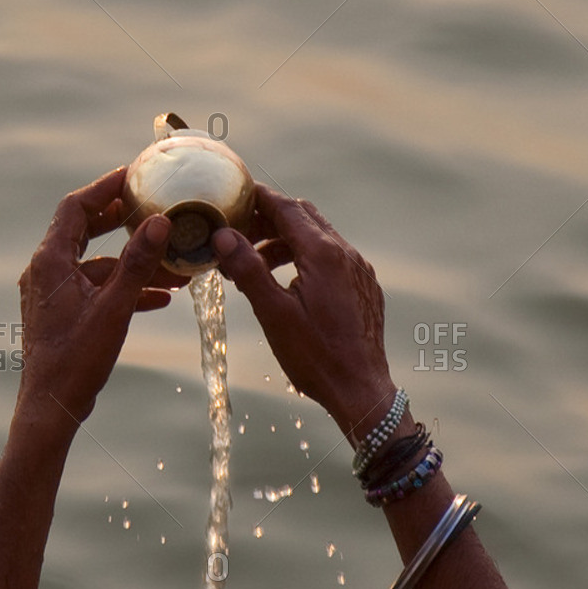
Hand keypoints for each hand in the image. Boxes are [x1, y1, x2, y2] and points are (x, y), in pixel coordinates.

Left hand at [16, 167, 187, 424]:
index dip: (105, 188)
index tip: (133, 176)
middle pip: (83, 230)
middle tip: (150, 208)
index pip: (76, 207)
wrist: (51, 407)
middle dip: (120, 221)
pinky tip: (158, 297)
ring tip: (170, 264)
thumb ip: (138, 264)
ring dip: (131, 263)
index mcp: (51, 262)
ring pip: (95, 265)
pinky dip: (123, 288)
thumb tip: (159, 223)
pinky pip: (94, 290)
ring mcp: (51, 294)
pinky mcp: (60, 315)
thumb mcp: (114, 309)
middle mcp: (45, 272)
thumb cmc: (76, 362)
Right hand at [211, 185, 394, 432]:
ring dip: (286, 243)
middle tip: (240, 237)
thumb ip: (248, 270)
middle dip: (269, 221)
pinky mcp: (364, 287)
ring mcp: (359, 270)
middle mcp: (346, 254)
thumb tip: (223, 237)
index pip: (286, 208)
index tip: (235, 198)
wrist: (360, 390)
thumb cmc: (316, 357)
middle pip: (303, 217)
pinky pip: (333, 259)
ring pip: (319, 238)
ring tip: (257, 267)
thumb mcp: (273, 314)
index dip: (258, 199)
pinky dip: (307, 259)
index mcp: (323, 254)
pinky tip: (290, 284)